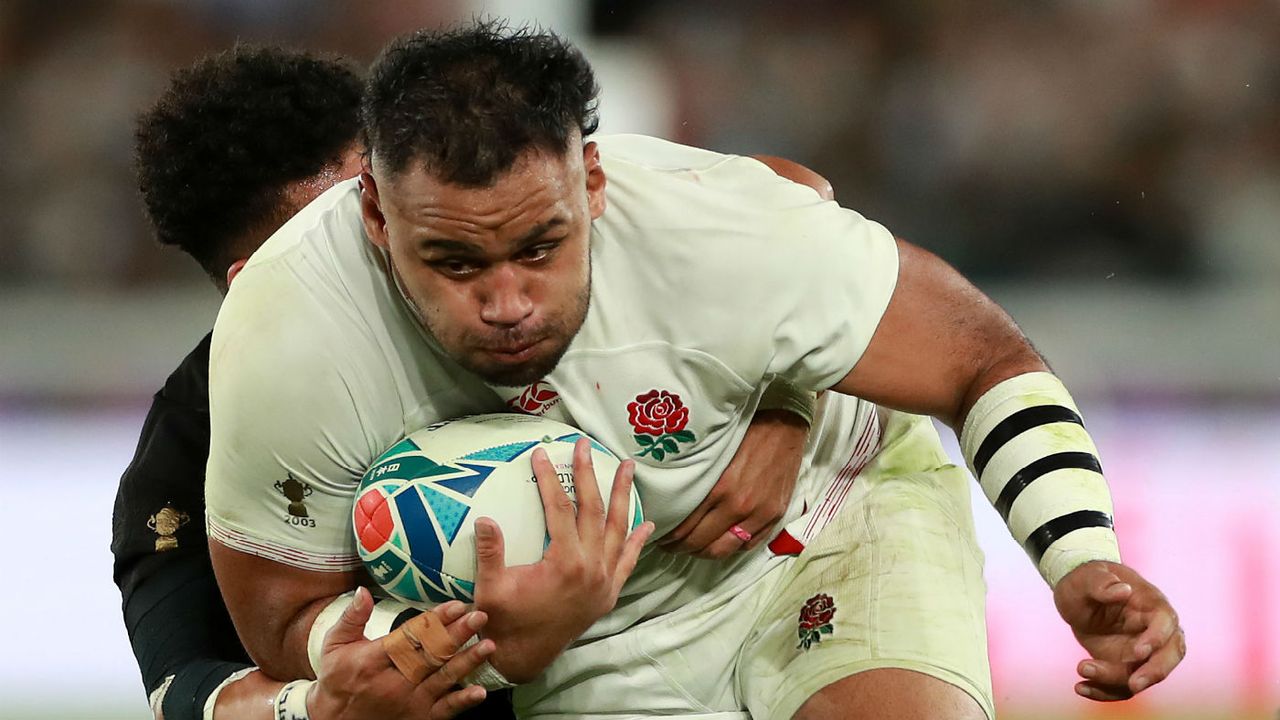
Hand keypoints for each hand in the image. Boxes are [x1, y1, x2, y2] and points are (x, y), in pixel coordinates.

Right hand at [309, 586, 494, 719]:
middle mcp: (393, 683)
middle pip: (431, 655)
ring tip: (488, 646)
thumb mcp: (334, 646)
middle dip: (458, 635)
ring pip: (442, 680)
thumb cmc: (337, 680)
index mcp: (373, 661)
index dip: (435, 621)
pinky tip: (479, 692)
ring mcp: (408, 703)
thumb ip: (352, 618)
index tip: (456, 605)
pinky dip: (462, 702)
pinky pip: (444, 711)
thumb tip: (364, 591)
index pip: (410, 637)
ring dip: (467, 663)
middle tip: (480, 616)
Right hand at [474, 439, 654, 682]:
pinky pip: (628, 561)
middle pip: (594, 510)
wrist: (523, 657)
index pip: (559, 507)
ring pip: (619, 530)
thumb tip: (484, 517)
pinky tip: (646, 523)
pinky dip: (637, 541)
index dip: (549, 478)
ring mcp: (604, 581)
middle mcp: (592, 568)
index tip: (541, 453)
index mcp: (565, 562)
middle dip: (590, 475)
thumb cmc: (504, 620)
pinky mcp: (609, 593)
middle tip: (586, 446)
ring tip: (629, 469)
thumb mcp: (491, 586)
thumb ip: (490, 552)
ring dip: (624, 497)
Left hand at [660, 409, 807, 557]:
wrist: (784, 428)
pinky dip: (730, 548)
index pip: (686, 526)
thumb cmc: (746, 434)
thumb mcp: (715, 455)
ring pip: (723, 550)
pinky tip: (718, 543)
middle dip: (680, 548)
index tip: (660, 536)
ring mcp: (758, 515)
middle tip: (668, 545)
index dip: (669, 537)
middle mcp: (739, 506)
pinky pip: (747, 546)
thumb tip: (675, 499)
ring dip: (703, 553)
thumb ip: (699, 481)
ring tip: (691, 549)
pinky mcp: (773, 517)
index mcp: (720, 489)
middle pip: (701, 543)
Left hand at [1054, 560, 1185, 700]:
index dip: (1157, 638)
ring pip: (1143, 673)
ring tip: (1082, 668)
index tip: (1139, 651)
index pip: (1166, 623)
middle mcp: (1153, 629)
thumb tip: (1122, 591)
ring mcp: (1141, 650)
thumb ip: (1102, 583)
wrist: (1077, 595)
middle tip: (1133, 684)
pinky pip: (1122, 685)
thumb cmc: (1086, 581)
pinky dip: (1104, 691)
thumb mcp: (1086, 577)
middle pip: (1170, 654)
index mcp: (1150, 603)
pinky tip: (1081, 687)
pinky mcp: (1125, 665)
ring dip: (1116, 681)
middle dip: (1155, 671)